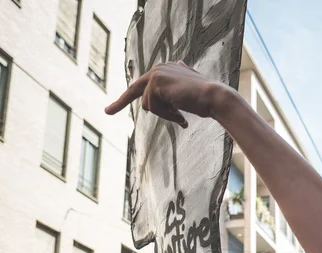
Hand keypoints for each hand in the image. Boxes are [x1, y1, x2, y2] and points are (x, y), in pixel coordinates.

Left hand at [105, 61, 228, 125]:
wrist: (214, 98)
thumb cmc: (206, 100)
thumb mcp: (189, 92)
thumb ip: (179, 86)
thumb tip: (178, 77)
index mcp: (167, 69)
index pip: (144, 84)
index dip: (128, 97)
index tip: (112, 107)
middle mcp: (160, 67)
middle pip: (135, 90)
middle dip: (120, 102)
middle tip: (106, 112)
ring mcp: (157, 73)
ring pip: (149, 105)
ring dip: (165, 115)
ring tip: (181, 115)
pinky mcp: (155, 82)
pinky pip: (152, 107)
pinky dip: (166, 114)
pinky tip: (180, 112)